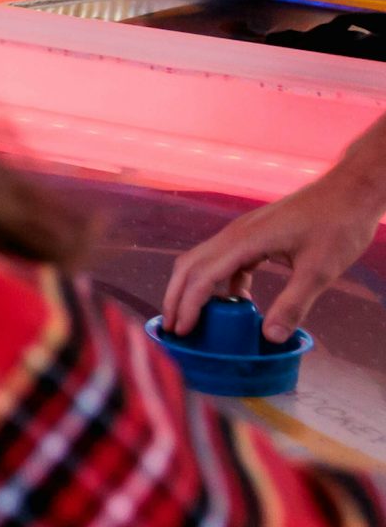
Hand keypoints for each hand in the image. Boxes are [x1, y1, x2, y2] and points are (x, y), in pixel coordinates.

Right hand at [168, 165, 385, 339]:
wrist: (352, 190)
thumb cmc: (339, 224)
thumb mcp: (320, 270)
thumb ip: (293, 304)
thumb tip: (269, 336)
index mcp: (245, 241)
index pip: (203, 276)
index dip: (189, 306)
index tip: (182, 331)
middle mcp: (235, 233)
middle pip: (189, 266)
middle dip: (177, 298)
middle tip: (174, 329)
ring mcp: (242, 231)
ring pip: (202, 260)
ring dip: (193, 289)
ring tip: (195, 317)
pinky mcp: (254, 233)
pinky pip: (224, 258)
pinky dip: (220, 282)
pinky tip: (238, 300)